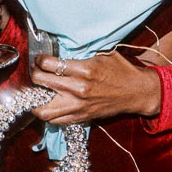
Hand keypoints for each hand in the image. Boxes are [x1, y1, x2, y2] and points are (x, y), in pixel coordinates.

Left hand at [28, 52, 162, 124]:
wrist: (137, 92)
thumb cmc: (121, 70)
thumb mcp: (102, 54)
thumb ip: (81, 54)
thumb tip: (61, 51)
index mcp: (84, 69)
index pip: (49, 64)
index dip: (39, 60)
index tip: (39, 60)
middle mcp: (78, 88)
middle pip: (41, 81)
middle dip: (34, 74)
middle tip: (36, 72)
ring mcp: (78, 106)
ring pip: (43, 109)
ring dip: (35, 100)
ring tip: (36, 92)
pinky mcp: (81, 117)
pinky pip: (56, 121)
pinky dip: (48, 113)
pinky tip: (48, 105)